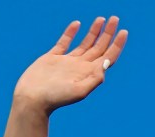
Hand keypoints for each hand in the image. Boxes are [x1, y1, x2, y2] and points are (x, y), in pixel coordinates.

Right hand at [12, 16, 128, 114]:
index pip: (108, 57)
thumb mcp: (79, 91)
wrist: (31, 99)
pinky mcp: (52, 58)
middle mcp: (79, 67)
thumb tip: (107, 63)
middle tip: (115, 19)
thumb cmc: (55, 98)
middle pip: (99, 48)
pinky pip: (64, 42)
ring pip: (84, 43)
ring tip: (101, 19)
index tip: (123, 31)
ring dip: (94, 32)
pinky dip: (71, 33)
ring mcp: (66, 62)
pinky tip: (77, 24)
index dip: (117, 45)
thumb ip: (94, 78)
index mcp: (88, 74)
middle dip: (108, 33)